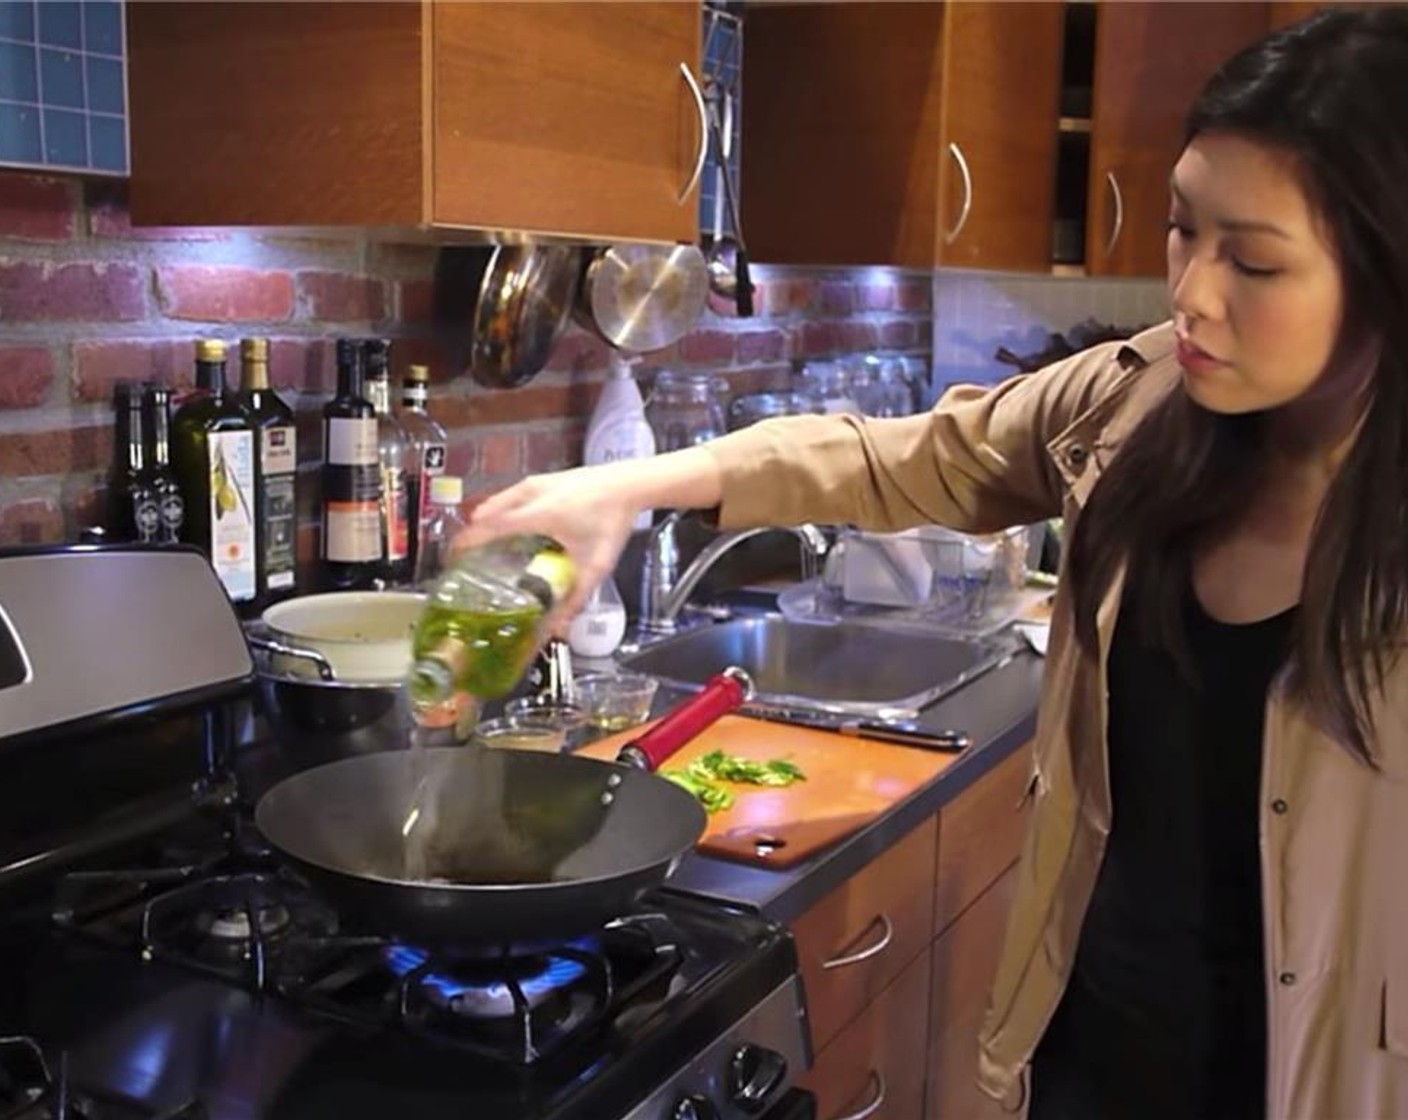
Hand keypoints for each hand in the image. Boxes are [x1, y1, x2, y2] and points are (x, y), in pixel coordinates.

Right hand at [455, 463, 644, 631]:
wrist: (630, 483)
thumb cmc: (611, 522)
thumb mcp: (595, 565)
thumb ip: (575, 599)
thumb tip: (557, 630)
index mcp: (537, 514)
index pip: (489, 527)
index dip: (466, 543)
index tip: (452, 559)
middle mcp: (529, 494)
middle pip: (487, 514)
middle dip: (473, 535)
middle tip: (468, 559)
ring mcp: (535, 483)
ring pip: (498, 502)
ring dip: (487, 522)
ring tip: (487, 546)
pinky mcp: (542, 478)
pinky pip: (510, 495)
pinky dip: (502, 511)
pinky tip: (512, 527)